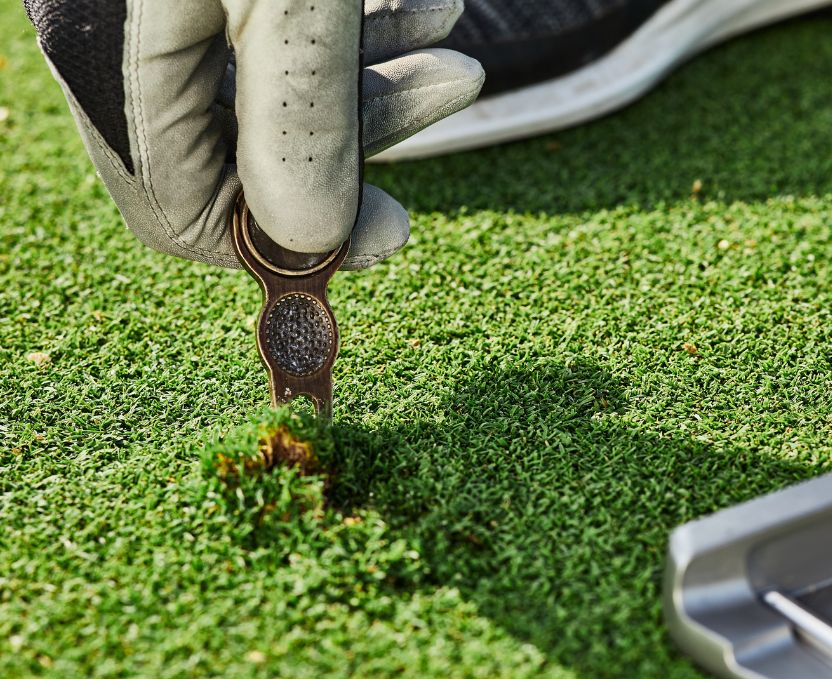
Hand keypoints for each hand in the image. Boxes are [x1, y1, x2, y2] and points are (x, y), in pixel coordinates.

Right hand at [24, 0, 482, 267]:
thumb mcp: (288, 2)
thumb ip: (301, 123)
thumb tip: (323, 241)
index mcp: (116, 70)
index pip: (188, 214)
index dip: (296, 242)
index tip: (390, 234)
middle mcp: (123, 47)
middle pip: (246, 145)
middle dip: (365, 134)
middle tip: (456, 98)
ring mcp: (159, 10)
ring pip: (271, 81)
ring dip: (373, 76)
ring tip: (456, 53)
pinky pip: (271, 28)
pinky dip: (347, 29)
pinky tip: (424, 9)